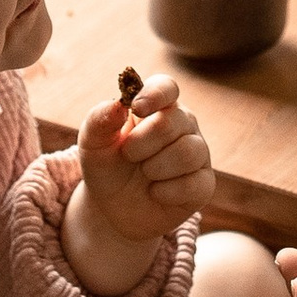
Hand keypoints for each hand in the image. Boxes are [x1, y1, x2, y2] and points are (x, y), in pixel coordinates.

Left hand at [63, 73, 215, 293]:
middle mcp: (183, 124)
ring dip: (155, 168)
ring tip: (144, 174)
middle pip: (173, 122)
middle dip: (141, 143)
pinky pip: (194, 184)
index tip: (136, 107)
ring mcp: (197, 152)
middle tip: (128, 155)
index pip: (167, 87)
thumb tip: (117, 105)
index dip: (155, 94)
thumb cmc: (106, 166)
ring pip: (188, 152)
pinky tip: (155, 193)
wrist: (113, 208)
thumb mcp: (92, 144)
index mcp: (157, 105)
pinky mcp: (203, 183)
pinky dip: (165, 192)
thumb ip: (99, 120)